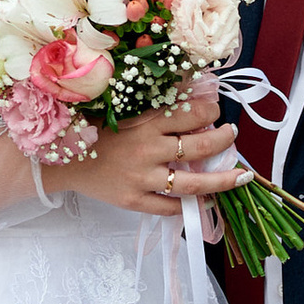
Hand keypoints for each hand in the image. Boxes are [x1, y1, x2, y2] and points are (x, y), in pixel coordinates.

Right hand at [69, 79, 241, 217]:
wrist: (65, 161)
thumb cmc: (96, 133)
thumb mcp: (125, 113)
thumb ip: (156, 109)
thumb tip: (191, 96)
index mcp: (145, 124)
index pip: (189, 114)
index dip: (210, 111)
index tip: (218, 111)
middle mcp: (147, 151)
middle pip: (199, 147)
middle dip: (224, 141)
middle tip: (233, 136)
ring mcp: (141, 179)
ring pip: (192, 183)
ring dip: (221, 181)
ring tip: (238, 177)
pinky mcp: (133, 201)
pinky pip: (169, 207)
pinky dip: (190, 205)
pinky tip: (206, 201)